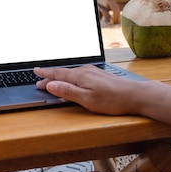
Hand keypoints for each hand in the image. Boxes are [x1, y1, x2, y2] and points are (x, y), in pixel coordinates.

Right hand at [35, 64, 170, 131]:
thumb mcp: (87, 99)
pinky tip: (72, 79)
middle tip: (38, 78)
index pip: (58, 75)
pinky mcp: (99, 75)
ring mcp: (93, 72)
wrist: (135, 95)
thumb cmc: (112, 100)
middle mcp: (85, 71)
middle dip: (50, 76)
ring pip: (71, 73)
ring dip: (60, 76)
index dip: (45, 75)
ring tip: (51, 78)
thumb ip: (68, 92)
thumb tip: (51, 85)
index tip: (35, 73)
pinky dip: (70, 76)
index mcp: (80, 76)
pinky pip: (79, 74)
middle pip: (63, 73)